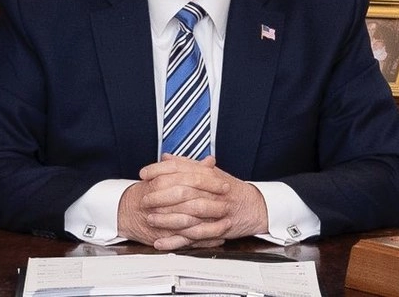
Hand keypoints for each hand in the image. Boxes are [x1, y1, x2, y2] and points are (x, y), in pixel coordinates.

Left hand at [132, 155, 268, 249]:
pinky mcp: (215, 230)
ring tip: (150, 219)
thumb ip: (187, 164)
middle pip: (181, 192)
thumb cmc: (231, 188)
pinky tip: (161, 242)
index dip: (158, 170)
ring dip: (166, 219)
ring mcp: (214, 212)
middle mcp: (211, 192)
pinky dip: (175, 241)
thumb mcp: (210, 172)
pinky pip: (193, 237)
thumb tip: (166, 157)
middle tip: (144, 199)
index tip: (144, 174)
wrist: (255, 206)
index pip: (179, 169)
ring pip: (187, 216)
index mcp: (207, 175)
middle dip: (159, 196)